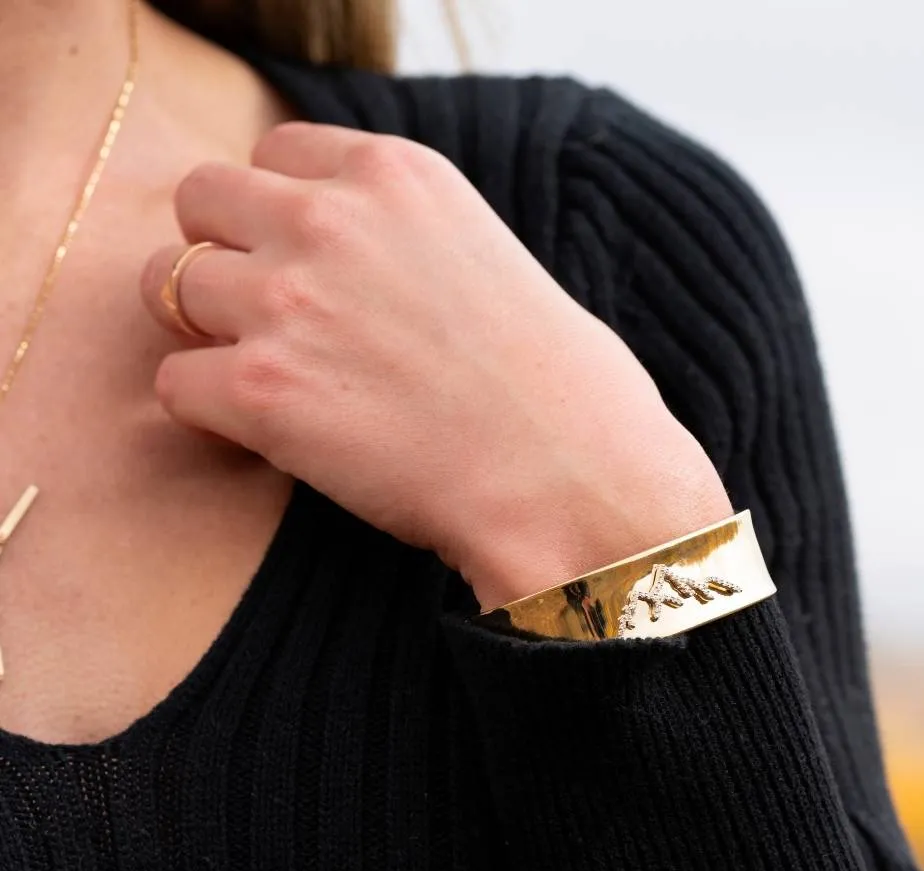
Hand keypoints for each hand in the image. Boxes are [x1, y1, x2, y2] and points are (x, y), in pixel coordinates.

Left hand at [141, 123, 732, 609]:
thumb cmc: (565, 394)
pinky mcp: (260, 393)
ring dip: (209, 335)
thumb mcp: (494, 264)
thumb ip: (407, 242)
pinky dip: (208, 415)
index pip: (275, 154)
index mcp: (397, 176)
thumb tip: (363, 273)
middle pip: (201, 203)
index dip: (277, 214)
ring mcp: (287, 302)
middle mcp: (329, 221)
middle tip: (269, 323)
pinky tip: (271, 439)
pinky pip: (175, 386)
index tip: (302, 264)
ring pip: (168, 290)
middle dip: (224, 257)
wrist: (576, 485)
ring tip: (274, 385)